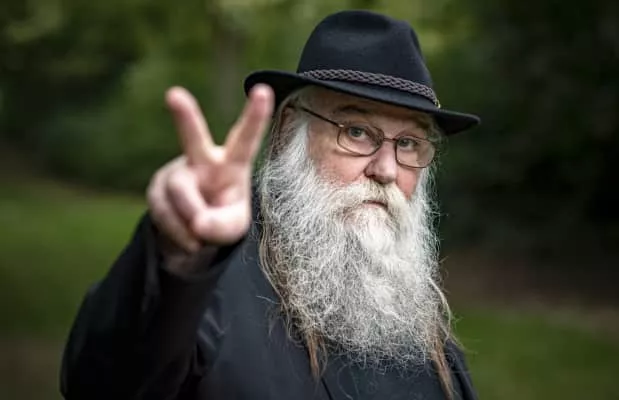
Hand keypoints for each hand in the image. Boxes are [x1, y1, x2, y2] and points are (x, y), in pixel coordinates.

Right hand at [147, 84, 273, 252]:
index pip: (246, 139)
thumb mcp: (233, 229)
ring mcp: (177, 172)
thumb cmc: (223, 219)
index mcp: (233, 164)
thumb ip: (222, 227)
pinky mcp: (157, 188)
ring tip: (200, 234)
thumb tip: (198, 223)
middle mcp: (203, 160)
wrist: (193, 230)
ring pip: (180, 193)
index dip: (255, 117)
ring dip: (190, 219)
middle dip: (185, 116)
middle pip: (193, 139)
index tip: (263, 90)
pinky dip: (177, 233)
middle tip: (174, 95)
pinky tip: (188, 237)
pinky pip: (164, 213)